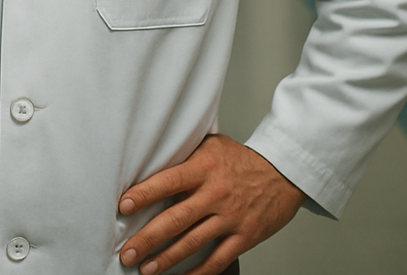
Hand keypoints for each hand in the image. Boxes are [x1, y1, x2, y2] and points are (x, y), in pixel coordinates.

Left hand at [118, 133, 304, 274]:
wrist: (282, 174)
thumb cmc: (241, 159)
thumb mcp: (212, 145)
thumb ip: (186, 155)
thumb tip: (152, 159)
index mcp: (204, 167)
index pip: (169, 180)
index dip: (145, 193)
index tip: (124, 206)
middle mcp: (216, 193)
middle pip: (176, 218)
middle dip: (148, 238)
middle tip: (127, 252)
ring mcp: (231, 217)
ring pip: (193, 243)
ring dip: (167, 259)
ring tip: (146, 268)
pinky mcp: (244, 236)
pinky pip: (218, 259)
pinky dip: (199, 272)